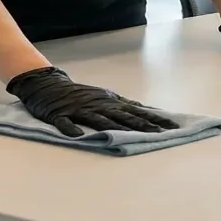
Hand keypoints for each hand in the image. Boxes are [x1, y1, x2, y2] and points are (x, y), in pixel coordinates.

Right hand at [6, 67, 178, 137]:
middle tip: (160, 133)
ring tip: (130, 136)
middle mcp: (98, 105)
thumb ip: (124, 106)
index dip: (154, 119)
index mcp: (109, 102)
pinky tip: (79, 136)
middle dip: (142, 125)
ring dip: (114, 128)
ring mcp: (79, 109)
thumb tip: (148, 112)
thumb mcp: (105, 97)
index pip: (136, 111)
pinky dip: (72, 129)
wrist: (47, 84)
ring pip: (99, 120)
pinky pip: (66, 122)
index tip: (173, 126)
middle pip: (123, 116)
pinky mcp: (60, 114)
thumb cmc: (79, 94)